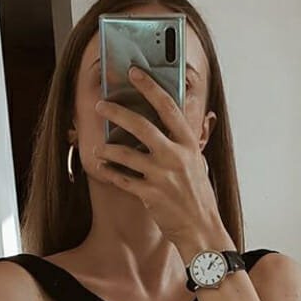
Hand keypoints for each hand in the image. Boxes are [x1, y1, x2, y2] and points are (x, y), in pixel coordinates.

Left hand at [92, 66, 225, 251]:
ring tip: (98, 145)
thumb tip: (164, 122)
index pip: (168, 106)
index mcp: (188, 144)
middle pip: (141, 125)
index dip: (150, 86)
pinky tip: (102, 167)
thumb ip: (181, 142)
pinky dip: (111, 172)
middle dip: (117, 112)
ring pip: (126, 154)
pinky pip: (123, 179)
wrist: (201, 229)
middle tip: (101, 105)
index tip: (134, 72)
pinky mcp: (150, 195)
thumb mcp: (196, 162)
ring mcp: (162, 176)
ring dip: (107, 147)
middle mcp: (175, 156)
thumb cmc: (198, 196)